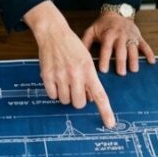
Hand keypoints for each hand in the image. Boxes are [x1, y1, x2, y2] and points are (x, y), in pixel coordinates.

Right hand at [24, 1, 115, 127]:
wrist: (53, 33)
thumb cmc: (72, 46)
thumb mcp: (86, 60)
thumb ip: (89, 80)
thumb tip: (91, 99)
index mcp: (88, 70)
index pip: (99, 95)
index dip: (105, 111)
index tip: (110, 124)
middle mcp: (75, 74)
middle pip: (79, 103)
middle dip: (78, 99)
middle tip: (76, 88)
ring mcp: (60, 76)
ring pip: (65, 101)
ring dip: (65, 95)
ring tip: (64, 80)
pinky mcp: (47, 76)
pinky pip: (52, 95)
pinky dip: (54, 91)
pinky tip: (55, 79)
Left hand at [81, 12, 155, 75]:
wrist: (116, 12)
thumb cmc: (102, 25)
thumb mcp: (91, 30)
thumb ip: (85, 42)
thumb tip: (78, 56)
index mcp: (108, 35)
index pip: (106, 48)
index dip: (105, 59)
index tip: (103, 70)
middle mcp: (120, 36)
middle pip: (121, 50)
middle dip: (121, 62)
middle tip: (121, 73)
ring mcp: (130, 36)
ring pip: (133, 49)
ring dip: (134, 59)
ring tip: (134, 70)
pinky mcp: (138, 37)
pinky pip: (145, 45)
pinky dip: (149, 53)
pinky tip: (151, 62)